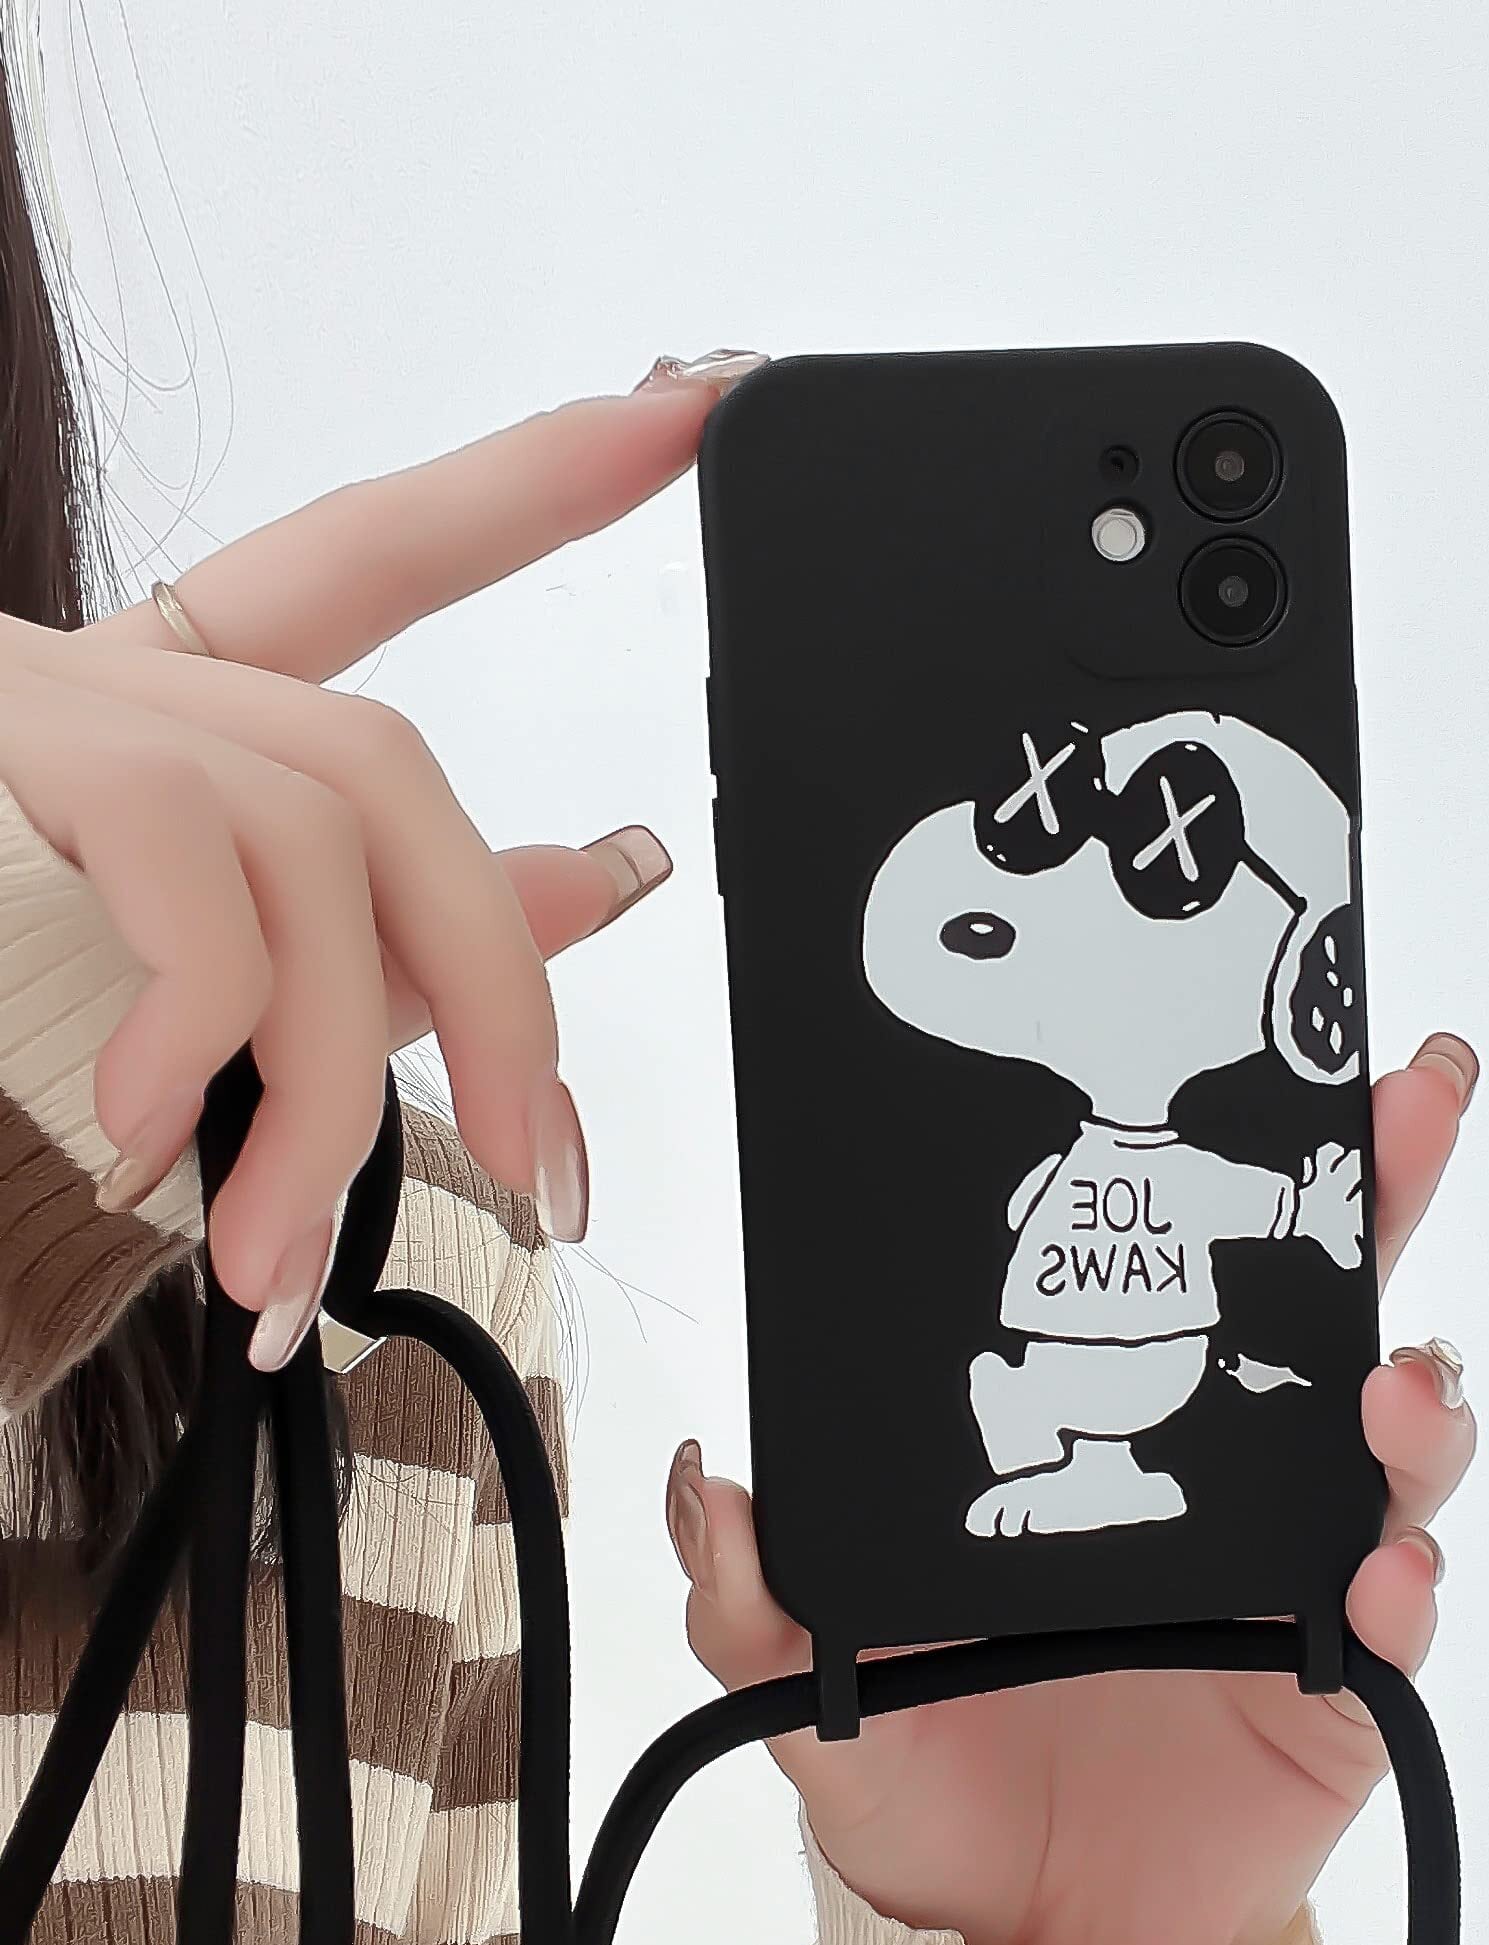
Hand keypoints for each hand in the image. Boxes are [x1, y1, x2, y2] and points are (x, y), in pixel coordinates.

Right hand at [0, 352, 760, 1363]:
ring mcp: (16, 706)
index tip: (686, 405)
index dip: (524, 485)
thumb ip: (366, 934)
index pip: (367, 561)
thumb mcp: (174, 1000)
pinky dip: (207, 1016)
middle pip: (377, 767)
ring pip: (303, 831)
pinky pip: (179, 850)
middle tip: (553, 1171)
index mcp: (149, 729)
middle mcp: (84, 684)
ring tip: (290, 1259)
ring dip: (332, 1080)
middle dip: (503, 979)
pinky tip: (146, 1135)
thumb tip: (588, 877)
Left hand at [668, 1030, 1480, 1944]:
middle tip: (1415, 1102)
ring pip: (1392, 1446)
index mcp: (1108, 1429)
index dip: (1228, 1162)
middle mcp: (1223, 1474)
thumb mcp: (816, 1681)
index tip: (1262, 1063)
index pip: (1179, 1263)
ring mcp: (1297, 1571)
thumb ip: (753, 1593)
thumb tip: (695, 1477)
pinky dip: (1409, 1585)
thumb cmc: (927, 1784)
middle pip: (1322, 1308)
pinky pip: (1402, 1617)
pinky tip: (1386, 1576)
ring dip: (1414, 1400)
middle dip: (1382, 1193)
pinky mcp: (1345, 1683)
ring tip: (1392, 1392)